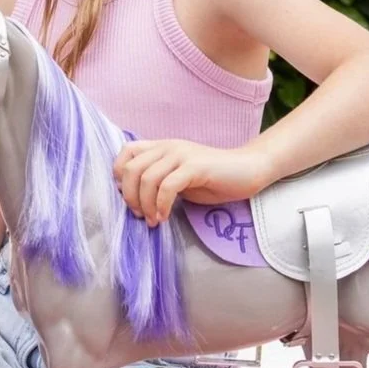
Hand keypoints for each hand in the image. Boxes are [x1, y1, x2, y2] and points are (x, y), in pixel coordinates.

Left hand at [112, 139, 272, 225]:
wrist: (248, 170)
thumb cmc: (212, 179)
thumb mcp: (177, 178)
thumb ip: (157, 181)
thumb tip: (132, 198)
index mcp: (161, 147)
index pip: (126, 153)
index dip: (119, 176)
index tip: (129, 198)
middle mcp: (168, 147)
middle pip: (131, 169)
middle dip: (129, 197)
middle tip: (140, 215)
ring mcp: (181, 155)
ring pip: (147, 178)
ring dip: (145, 204)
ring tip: (153, 220)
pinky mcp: (195, 167)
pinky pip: (168, 186)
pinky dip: (162, 205)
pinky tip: (165, 216)